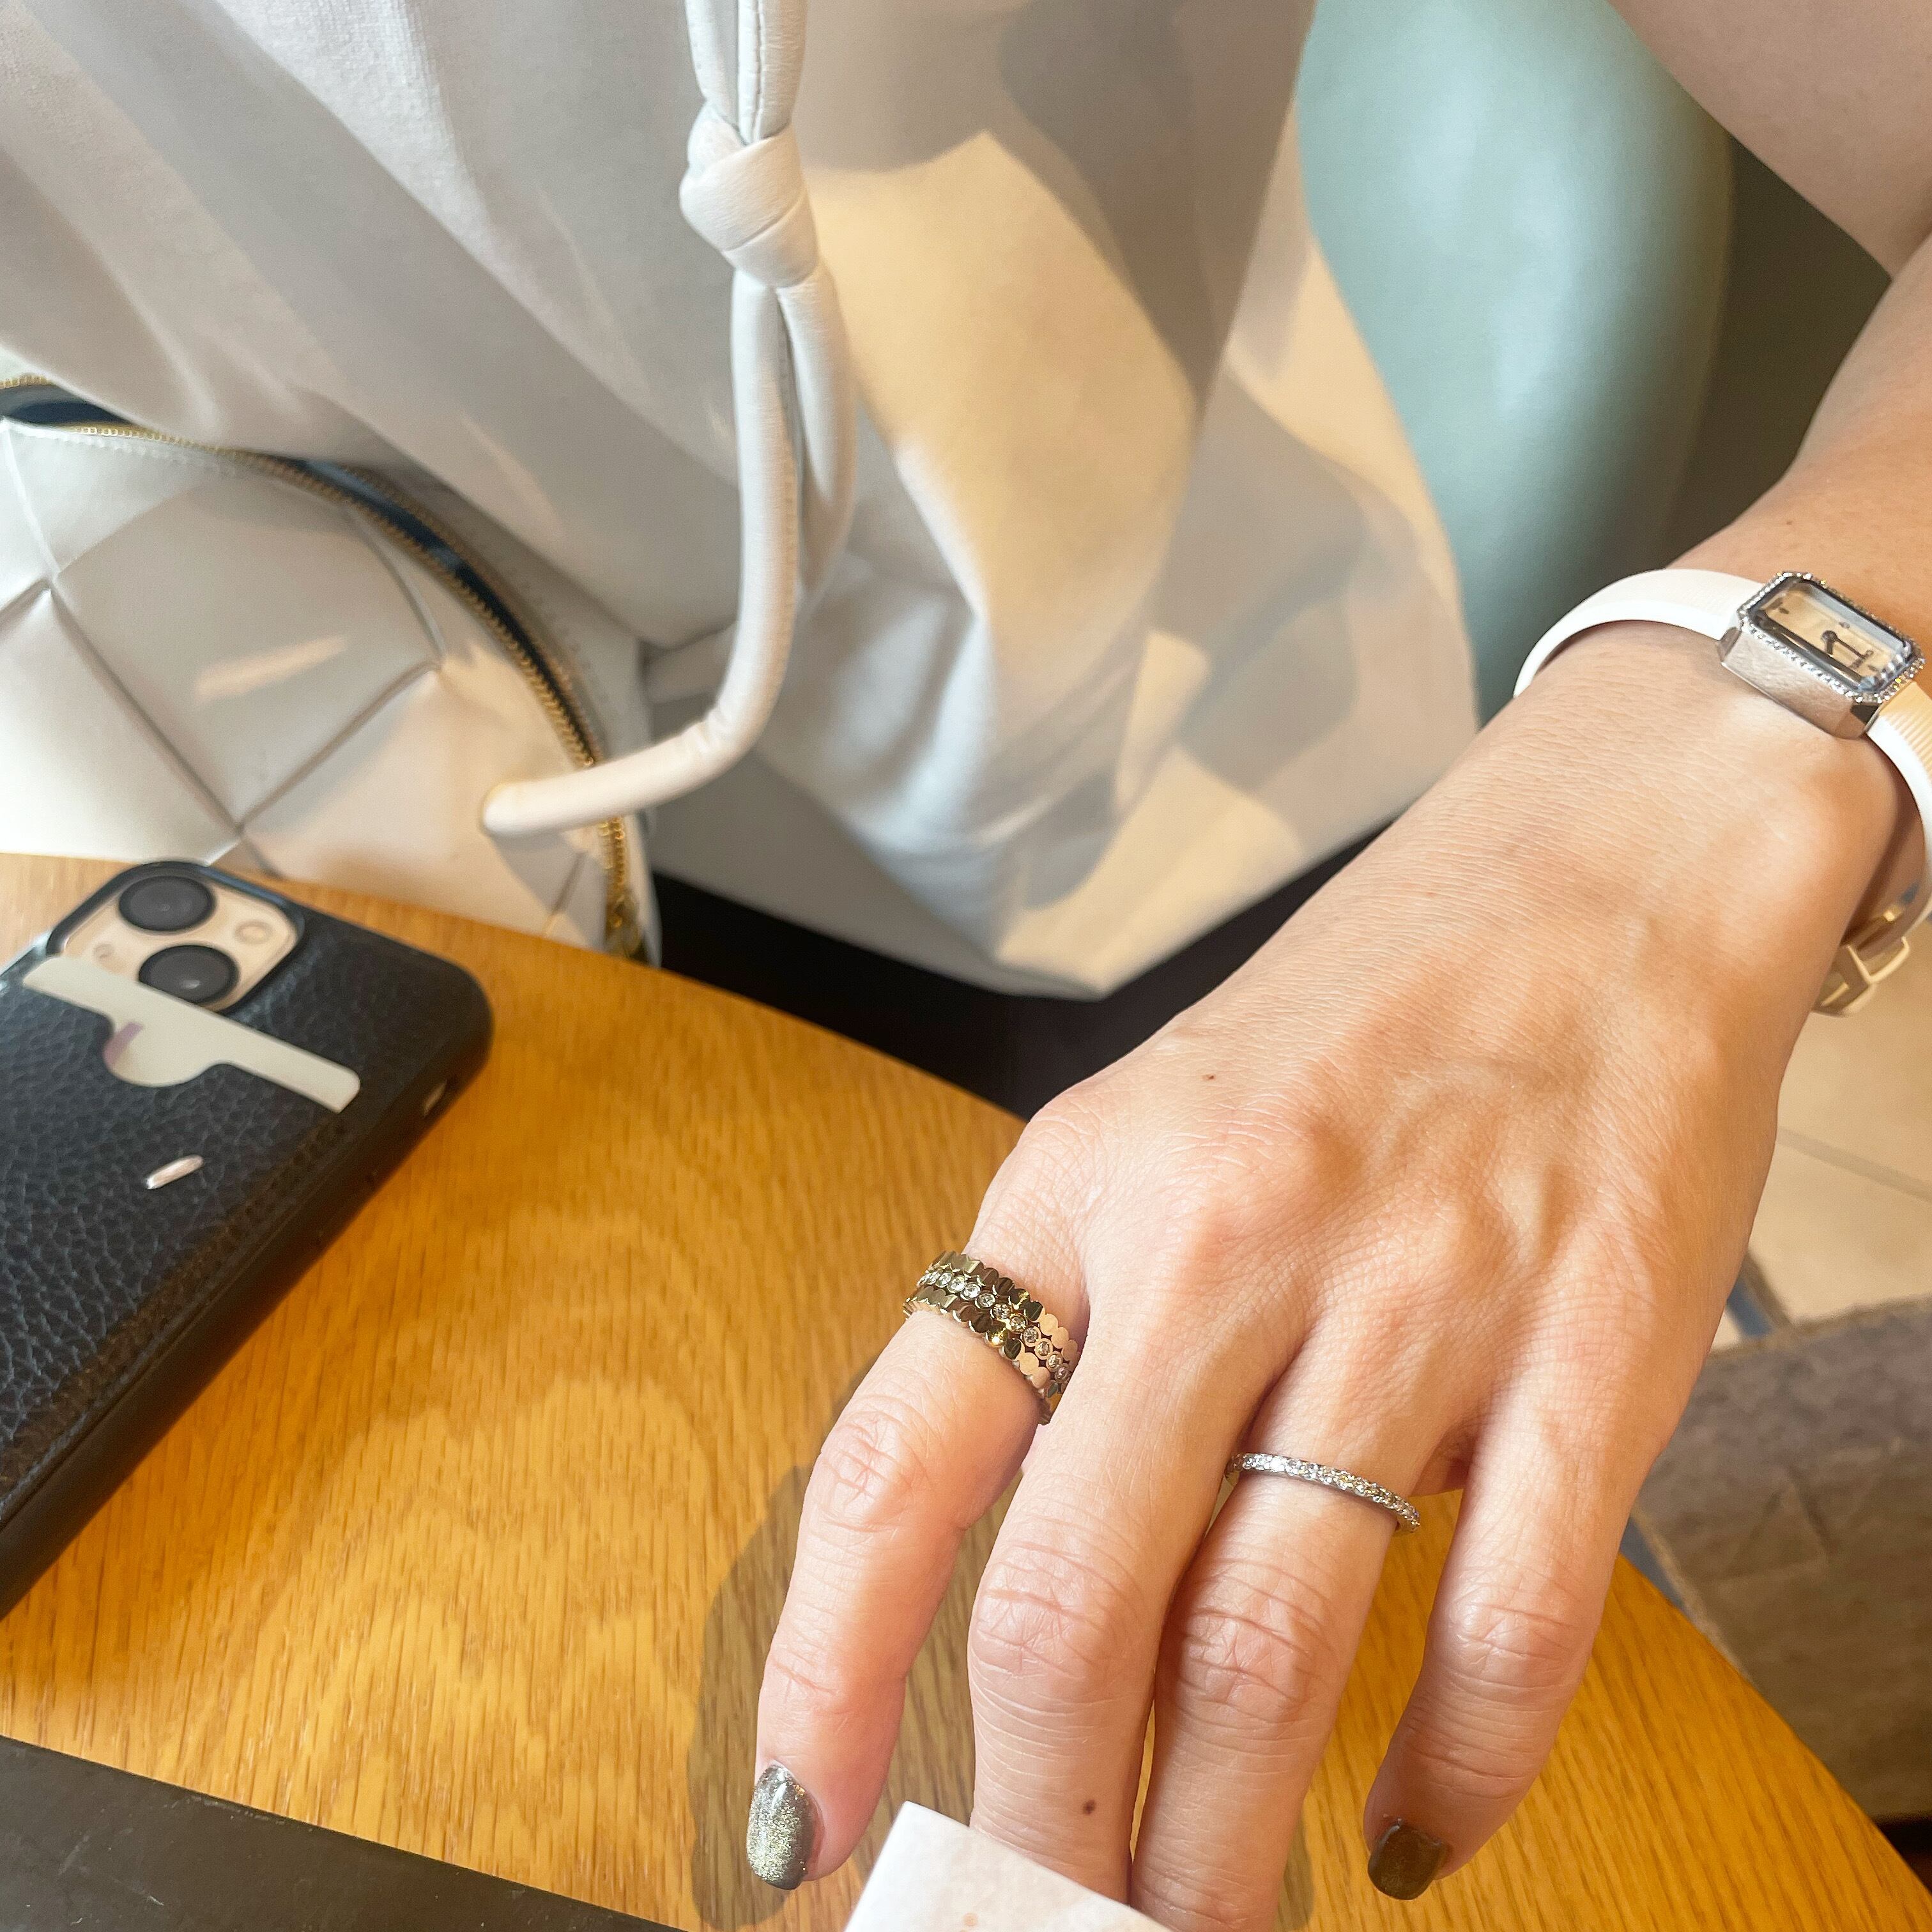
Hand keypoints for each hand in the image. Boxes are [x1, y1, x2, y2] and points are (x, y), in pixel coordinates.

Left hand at [747, 624, 1901, 1923]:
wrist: (1600, 873)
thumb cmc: (1360, 1015)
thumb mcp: (1153, 1135)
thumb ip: (1079, 1340)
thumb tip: (1021, 1602)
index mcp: (1079, 1186)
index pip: (895, 1467)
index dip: (823, 1680)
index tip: (799, 1834)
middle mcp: (1219, 1239)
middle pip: (1073, 1604)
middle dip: (1035, 1822)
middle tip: (1034, 1925)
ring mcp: (1410, 1294)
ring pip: (1267, 1647)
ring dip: (1214, 1841)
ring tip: (1190, 1926)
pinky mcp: (1589, 1349)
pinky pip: (1504, 1629)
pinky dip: (1454, 1780)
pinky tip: (1412, 1838)